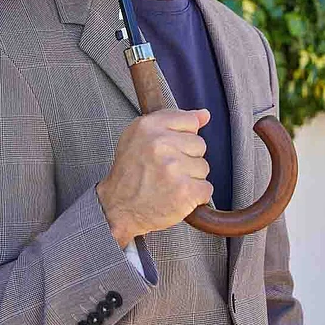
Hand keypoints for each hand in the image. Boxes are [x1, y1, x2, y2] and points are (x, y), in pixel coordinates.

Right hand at [96, 108, 212, 245]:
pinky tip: (176, 197)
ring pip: (203, 167)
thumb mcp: (139, 136)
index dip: (183, 137)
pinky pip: (206, 189)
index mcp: (148, 126)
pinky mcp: (185, 191)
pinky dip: (195, 197)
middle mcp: (160, 144)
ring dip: (191, 179)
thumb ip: (172, 120)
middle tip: (166, 171)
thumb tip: (204, 114)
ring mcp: (173, 167)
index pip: (190, 121)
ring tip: (169, 184)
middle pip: (199, 145)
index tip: (170, 149)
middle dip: (187, 159)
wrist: (118, 209)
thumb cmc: (130, 173)